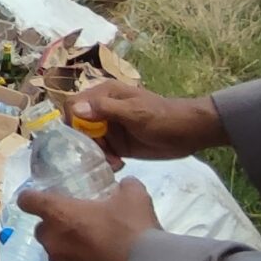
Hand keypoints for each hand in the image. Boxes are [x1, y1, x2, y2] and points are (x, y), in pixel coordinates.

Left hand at [17, 178, 158, 260]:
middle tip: (80, 226)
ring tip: (94, 252)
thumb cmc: (134, 231)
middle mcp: (53, 242)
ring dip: (68, 251)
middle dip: (56, 227)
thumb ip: (123, 187)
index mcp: (60, 215)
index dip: (32, 198)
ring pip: (56, 255)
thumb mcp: (134, 197)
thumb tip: (124, 186)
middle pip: (43, 230)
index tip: (38, 198)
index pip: (29, 201)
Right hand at [67, 81, 226, 160]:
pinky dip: (105, 160)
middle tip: (100, 154)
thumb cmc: (163, 117)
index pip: (74, 104)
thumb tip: (76, 109)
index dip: (72, 121)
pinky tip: (118, 165)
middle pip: (77, 126)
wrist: (188, 132)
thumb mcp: (135, 112)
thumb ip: (106, 109)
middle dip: (84, 143)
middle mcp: (102, 110)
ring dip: (96, 154)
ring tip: (113, 162)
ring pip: (88, 142)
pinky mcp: (117, 144)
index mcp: (104, 95)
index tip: (81, 139)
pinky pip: (101, 153)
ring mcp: (109, 128)